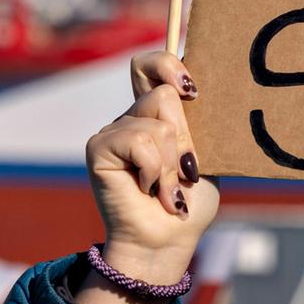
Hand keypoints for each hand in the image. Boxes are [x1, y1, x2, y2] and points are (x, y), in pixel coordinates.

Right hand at [79, 52, 219, 303]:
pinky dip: (155, 169)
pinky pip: (139, 141)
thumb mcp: (204, 156)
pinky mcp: (99, 147)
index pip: (151, 65)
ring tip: (170, 190)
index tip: (192, 91)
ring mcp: (114, 131)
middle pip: (163, 94)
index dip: (168, 64)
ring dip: (172, 164)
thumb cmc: (190, 202)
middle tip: (186, 171)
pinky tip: (151, 190)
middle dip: (185, 138)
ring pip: (158, 123)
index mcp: (158, 115)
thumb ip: (196, 124)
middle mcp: (132, 117)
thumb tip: (195, 90)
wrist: (168, 240)